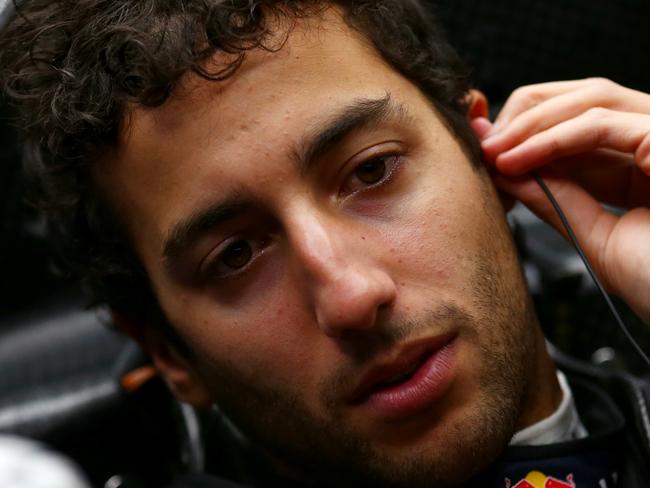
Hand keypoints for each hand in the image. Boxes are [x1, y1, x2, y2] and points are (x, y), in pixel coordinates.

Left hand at [475, 78, 649, 324]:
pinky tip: (517, 160)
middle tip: (483, 148)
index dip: (528, 129)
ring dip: (530, 124)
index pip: (577, 121)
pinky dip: (552, 138)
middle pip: (582, 97)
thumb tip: (505, 171)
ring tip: (493, 154)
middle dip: (524, 117)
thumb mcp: (593, 236)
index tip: (488, 154)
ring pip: (590, 100)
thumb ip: (555, 199)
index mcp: (639, 160)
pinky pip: (601, 123)